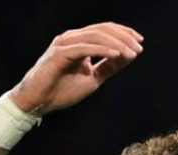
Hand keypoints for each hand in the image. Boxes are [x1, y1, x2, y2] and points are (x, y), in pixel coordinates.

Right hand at [8, 22, 142, 115]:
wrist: (37, 102)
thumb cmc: (61, 90)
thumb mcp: (92, 78)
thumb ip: (108, 67)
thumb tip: (129, 56)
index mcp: (79, 41)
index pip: (104, 30)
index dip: (123, 33)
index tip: (140, 42)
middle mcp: (71, 38)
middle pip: (102, 30)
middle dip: (123, 37)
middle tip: (139, 47)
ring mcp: (64, 44)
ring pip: (95, 36)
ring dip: (116, 43)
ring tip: (131, 53)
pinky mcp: (59, 53)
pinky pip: (85, 48)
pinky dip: (102, 50)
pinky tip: (116, 54)